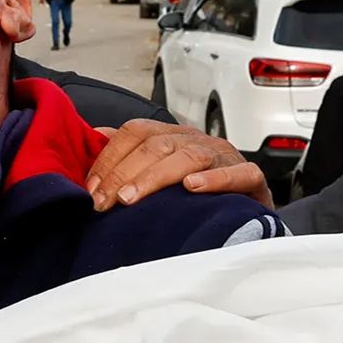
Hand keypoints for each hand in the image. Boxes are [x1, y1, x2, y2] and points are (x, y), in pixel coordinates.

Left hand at [86, 120, 273, 211]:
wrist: (249, 210)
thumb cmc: (199, 193)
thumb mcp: (160, 173)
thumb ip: (128, 156)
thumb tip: (94, 139)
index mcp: (173, 137)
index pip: (136, 132)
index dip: (110, 157)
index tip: (91, 188)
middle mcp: (197, 141)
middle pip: (157, 145)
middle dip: (125, 173)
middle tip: (105, 201)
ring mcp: (225, 157)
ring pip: (190, 156)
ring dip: (156, 177)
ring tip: (133, 198)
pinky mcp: (251, 178)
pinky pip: (239, 173)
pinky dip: (216, 179)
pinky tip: (193, 187)